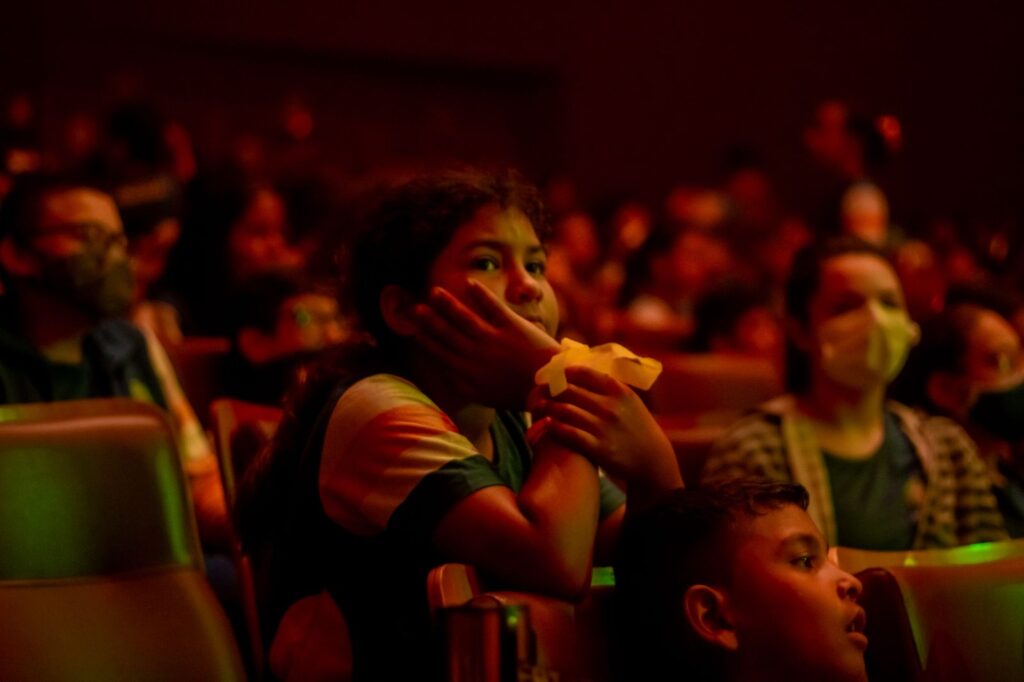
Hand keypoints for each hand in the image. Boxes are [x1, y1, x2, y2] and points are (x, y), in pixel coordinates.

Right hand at [413, 280, 559, 408]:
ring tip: (435, 292)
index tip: (411, 329)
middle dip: (429, 321)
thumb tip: (445, 373)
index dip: (425, 340)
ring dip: (448, 305)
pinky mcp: (514, 328)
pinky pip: (494, 308)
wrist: (552, 389)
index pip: (441, 354)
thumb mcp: (485, 396)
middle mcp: (478, 357)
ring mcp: (495, 341)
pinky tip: (469, 282)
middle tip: (414, 308)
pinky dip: (481, 295)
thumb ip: (463, 384)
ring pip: (465, 319)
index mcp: (469, 374)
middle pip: (448, 335)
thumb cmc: (518, 394)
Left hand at [530, 365, 681, 504]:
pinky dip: (554, 426)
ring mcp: (603, 427)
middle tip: (539, 390)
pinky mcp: (597, 447)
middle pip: (569, 391)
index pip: (584, 373)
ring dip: (547, 407)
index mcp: (618, 391)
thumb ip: (609, 386)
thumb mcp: (629, 401)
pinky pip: (568, 433)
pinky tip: (546, 423)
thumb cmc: (636, 427)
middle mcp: (610, 407)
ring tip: (536, 406)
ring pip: (565, 411)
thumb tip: (583, 370)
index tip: (553, 373)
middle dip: (549, 389)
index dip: (564, 371)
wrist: (651, 459)